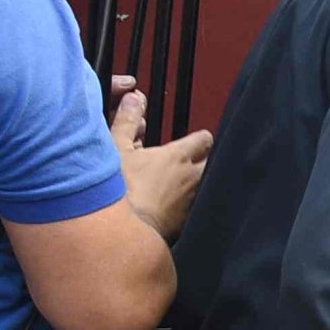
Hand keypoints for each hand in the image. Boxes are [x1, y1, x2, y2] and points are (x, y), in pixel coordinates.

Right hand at [107, 77, 213, 239]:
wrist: (121, 232)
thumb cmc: (118, 187)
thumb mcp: (116, 148)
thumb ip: (128, 121)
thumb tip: (135, 97)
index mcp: (178, 157)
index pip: (204, 139)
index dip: (200, 139)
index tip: (193, 142)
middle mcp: (192, 178)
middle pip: (213, 163)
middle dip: (206, 162)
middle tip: (191, 164)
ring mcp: (192, 203)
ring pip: (206, 187)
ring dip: (198, 185)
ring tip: (182, 188)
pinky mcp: (186, 224)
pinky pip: (196, 211)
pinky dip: (190, 207)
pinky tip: (176, 210)